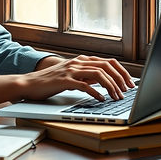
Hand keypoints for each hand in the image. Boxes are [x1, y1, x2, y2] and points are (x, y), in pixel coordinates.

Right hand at [0, 55, 134, 104]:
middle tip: (127, 91)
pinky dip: (95, 92)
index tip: (130, 83)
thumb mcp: (72, 75)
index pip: (108, 62)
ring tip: (116, 97)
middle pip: (106, 66)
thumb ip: (86, 75)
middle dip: (120, 78)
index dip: (121, 72)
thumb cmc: (51, 81)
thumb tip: (104, 81)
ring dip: (111, 86)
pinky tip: (101, 99)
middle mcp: (78, 62)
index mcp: (81, 60)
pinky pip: (83, 85)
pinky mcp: (64, 80)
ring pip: (98, 74)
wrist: (30, 83)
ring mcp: (71, 70)